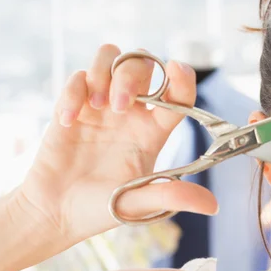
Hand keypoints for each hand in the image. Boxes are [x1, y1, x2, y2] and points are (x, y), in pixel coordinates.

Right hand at [13, 44, 217, 242]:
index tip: (176, 68)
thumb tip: (212, 206)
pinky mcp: (73, 106)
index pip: (177, 94)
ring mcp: (101, 106)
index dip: (183, 77)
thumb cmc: (101, 209)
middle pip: (143, 64)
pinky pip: (77, 78)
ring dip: (104, 73)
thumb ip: (172, 196)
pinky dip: (73, 92)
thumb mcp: (139, 203)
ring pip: (111, 57)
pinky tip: (67, 122)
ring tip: (96, 105)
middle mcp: (131, 113)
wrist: (57, 213)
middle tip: (118, 105)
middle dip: (132, 75)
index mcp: (153, 131)